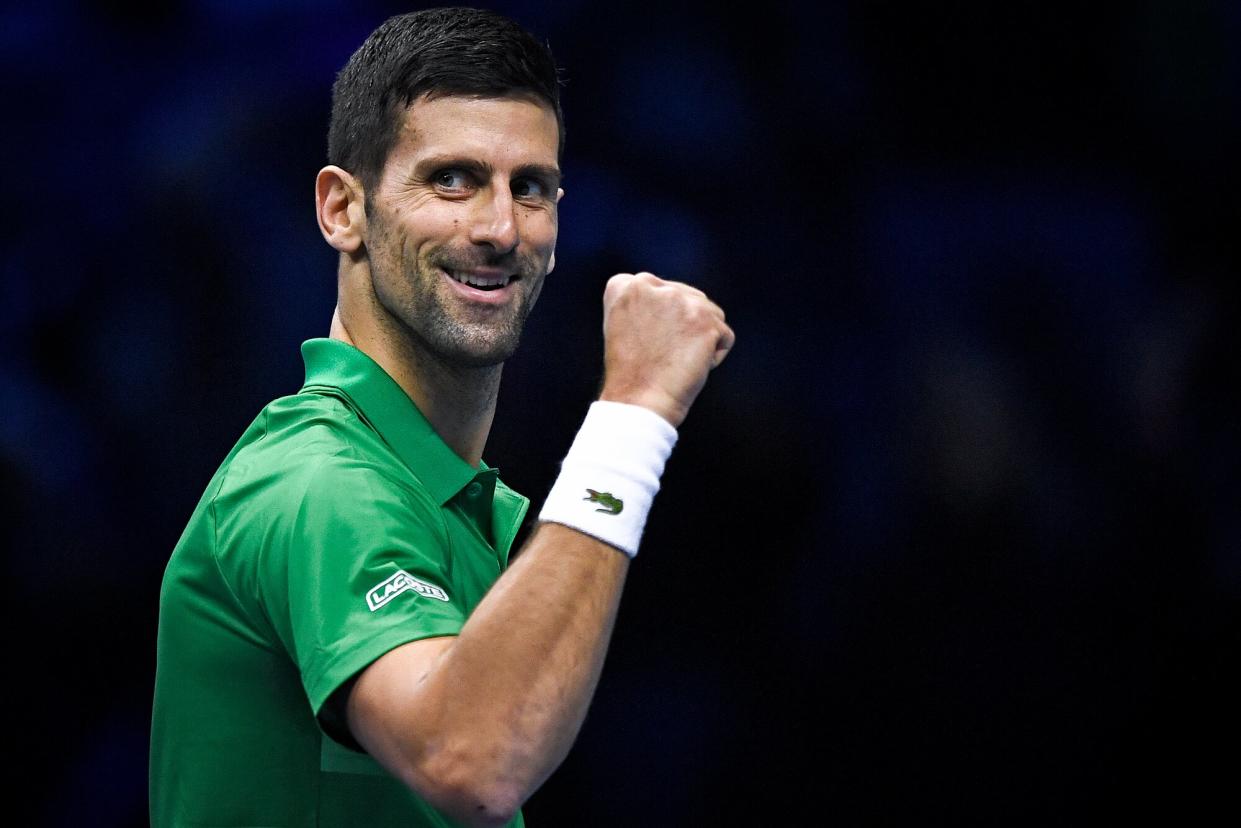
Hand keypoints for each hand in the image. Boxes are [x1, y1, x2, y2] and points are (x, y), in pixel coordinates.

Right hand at [598, 272, 734, 427]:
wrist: (639, 401)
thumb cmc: (630, 374)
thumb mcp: (624, 325)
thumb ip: (647, 304)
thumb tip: (681, 302)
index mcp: (625, 286)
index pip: (658, 289)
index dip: (659, 318)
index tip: (645, 341)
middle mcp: (654, 286)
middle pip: (687, 298)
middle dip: (683, 326)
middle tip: (662, 354)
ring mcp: (682, 301)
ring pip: (710, 314)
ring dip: (701, 337)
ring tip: (676, 360)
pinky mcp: (707, 321)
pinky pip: (724, 337)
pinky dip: (713, 356)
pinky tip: (691, 367)